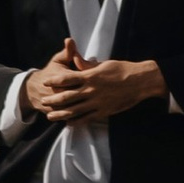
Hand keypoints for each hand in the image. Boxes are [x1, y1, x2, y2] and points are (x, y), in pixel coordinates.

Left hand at [21, 41, 165, 126]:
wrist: (140, 82)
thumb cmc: (123, 69)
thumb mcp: (104, 64)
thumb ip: (87, 65)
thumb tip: (75, 59)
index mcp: (91, 76)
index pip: (67, 79)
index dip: (54, 80)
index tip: (45, 82)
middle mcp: (91, 90)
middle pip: (66, 97)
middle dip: (53, 100)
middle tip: (43, 101)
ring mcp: (97, 103)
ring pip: (74, 111)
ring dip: (60, 114)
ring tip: (50, 116)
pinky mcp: (103, 111)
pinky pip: (86, 119)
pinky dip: (75, 122)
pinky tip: (68, 123)